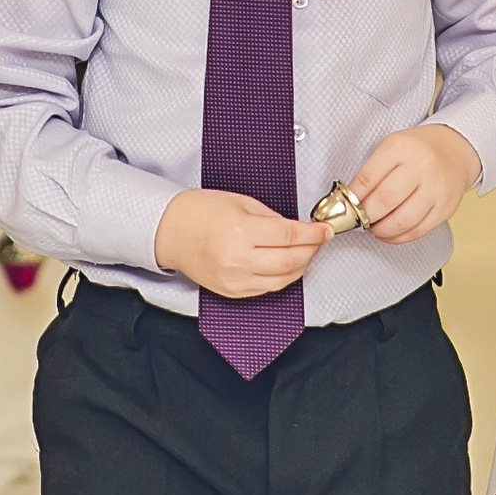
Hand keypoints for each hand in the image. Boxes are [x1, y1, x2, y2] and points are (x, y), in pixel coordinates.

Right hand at [154, 189, 329, 297]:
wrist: (170, 231)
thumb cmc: (200, 211)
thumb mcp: (241, 202)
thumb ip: (272, 218)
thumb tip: (298, 230)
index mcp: (240, 232)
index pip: (289, 236)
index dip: (313, 233)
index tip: (325, 229)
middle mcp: (238, 260)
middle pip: (291, 260)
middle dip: (312, 250)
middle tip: (319, 239)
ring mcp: (234, 280)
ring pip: (283, 280)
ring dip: (301, 266)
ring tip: (306, 251)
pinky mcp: (231, 292)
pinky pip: (267, 289)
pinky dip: (282, 278)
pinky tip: (287, 265)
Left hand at [347, 124, 482, 244]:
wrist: (453, 150)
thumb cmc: (417, 150)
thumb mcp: (390, 147)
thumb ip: (371, 172)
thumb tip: (350, 201)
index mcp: (401, 147)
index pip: (368, 178)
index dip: (353, 197)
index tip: (345, 206)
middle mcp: (421, 166)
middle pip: (386, 200)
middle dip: (366, 216)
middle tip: (359, 219)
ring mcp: (436, 188)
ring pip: (403, 220)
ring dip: (382, 230)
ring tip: (375, 227)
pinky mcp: (446, 207)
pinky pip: (419, 230)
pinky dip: (400, 237)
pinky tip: (391, 233)